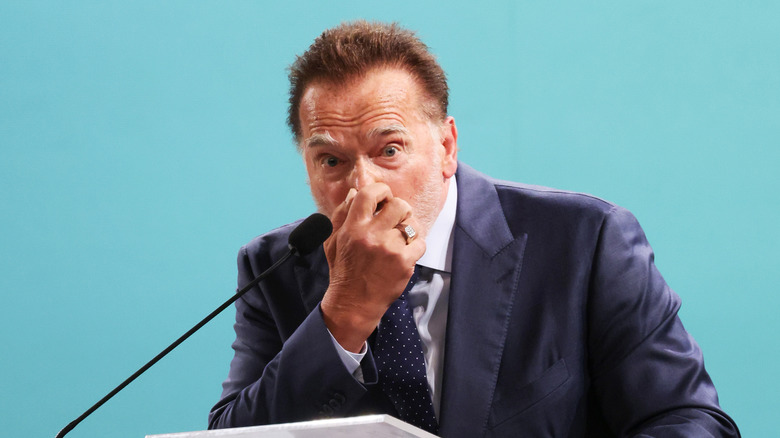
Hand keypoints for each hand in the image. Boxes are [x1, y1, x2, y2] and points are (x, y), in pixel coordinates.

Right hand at [320, 183, 425, 351]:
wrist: (354, 303)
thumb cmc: (344, 270)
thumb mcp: (333, 240)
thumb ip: (342, 214)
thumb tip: (354, 192)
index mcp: (353, 227)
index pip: (370, 193)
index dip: (381, 191)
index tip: (384, 198)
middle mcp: (372, 236)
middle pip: (399, 205)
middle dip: (400, 208)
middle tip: (396, 218)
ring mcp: (390, 249)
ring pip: (412, 224)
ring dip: (408, 228)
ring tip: (400, 237)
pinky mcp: (404, 263)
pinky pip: (420, 243)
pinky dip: (415, 246)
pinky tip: (404, 253)